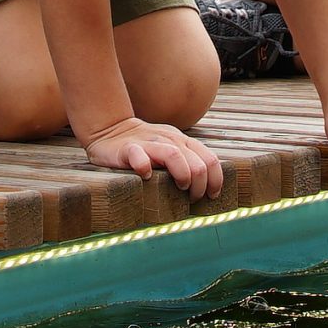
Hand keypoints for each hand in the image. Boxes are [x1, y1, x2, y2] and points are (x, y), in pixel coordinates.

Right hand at [82, 117, 222, 198]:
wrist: (111, 129)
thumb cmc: (146, 148)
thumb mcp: (171, 149)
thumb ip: (188, 161)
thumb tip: (208, 187)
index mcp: (182, 141)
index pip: (210, 159)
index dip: (216, 181)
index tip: (212, 196)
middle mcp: (170, 140)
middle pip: (197, 163)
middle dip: (200, 187)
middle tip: (192, 199)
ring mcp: (149, 143)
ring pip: (175, 155)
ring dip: (183, 176)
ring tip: (179, 188)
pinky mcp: (128, 148)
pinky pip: (139, 156)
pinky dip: (144, 167)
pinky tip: (146, 177)